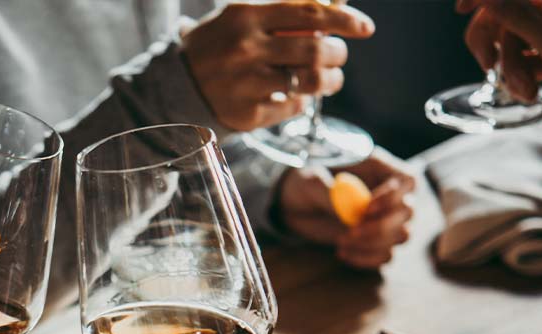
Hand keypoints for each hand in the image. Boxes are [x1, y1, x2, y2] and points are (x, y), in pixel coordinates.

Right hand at [181, 1, 374, 131]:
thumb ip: (284, 10)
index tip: (365, 27)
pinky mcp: (246, 114)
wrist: (175, 85)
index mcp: (246, 16)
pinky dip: (302, 101)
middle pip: (316, 50)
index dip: (344, 19)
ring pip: (310, 83)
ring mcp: (245, 84)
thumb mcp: (242, 16)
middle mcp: (245, 49)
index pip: (309, 13)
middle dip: (338, 53)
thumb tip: (337, 4)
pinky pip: (293, 107)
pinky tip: (297, 95)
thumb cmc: (218, 43)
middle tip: (338, 55)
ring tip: (330, 79)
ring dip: (330, 81)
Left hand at [278, 148, 416, 268]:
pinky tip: (342, 253)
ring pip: (402, 236)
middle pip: (408, 212)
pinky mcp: (377, 241)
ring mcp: (386, 219)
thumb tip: (349, 208)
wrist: (294, 206)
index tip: (366, 209)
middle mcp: (390, 194)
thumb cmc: (305, 183)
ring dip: (373, 244)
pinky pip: (387, 255)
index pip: (408, 181)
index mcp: (380, 169)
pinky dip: (366, 258)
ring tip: (340, 241)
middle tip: (350, 232)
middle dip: (381, 226)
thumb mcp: (309, 182)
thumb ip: (328, 191)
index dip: (393, 197)